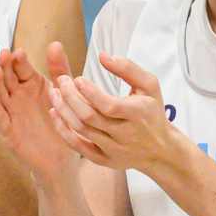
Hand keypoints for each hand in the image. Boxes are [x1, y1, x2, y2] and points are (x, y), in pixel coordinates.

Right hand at [0, 44, 78, 180]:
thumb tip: (54, 43)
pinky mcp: (8, 131)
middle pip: (7, 78)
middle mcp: (18, 96)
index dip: (18, 60)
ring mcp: (11, 112)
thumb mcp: (63, 93)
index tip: (18, 52)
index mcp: (31, 84)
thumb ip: (59, 69)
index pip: (21, 68)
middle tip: (3, 55)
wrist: (62, 158)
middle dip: (4, 66)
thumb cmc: (61, 123)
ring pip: (0, 95)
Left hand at [47, 51, 179, 173]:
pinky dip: (63, 131)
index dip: (90, 92)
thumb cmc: (152, 112)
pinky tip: (55, 113)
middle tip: (62, 81)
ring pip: (82, 131)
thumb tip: (102, 55)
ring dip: (64, 111)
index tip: (77, 78)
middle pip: (90, 117)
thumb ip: (127, 68)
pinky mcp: (105, 160)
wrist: (161, 150)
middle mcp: (125, 135)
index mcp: (138, 114)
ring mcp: (114, 150)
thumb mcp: (149, 86)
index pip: (109, 105)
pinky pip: (79, 147)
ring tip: (54, 93)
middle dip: (71, 98)